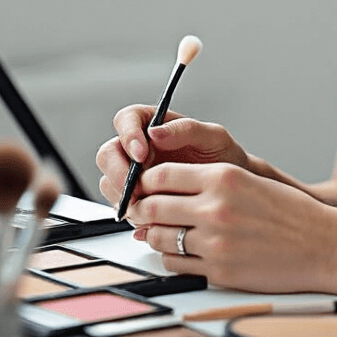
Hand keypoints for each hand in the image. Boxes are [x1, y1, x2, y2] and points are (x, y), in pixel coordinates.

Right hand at [96, 107, 250, 212]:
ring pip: (109, 183)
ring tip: (149, 204)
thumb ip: (185, 129)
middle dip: (118, 172)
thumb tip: (156, 132)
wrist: (228, 189)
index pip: (125, 120)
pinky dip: (132, 213)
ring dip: (123, 196)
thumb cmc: (221, 156)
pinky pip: (121, 206)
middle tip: (138, 188)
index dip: (128, 136)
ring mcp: (133, 175)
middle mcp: (137, 147)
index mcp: (151, 123)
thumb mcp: (212, 137)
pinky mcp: (136, 199)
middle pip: (108, 154)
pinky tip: (153, 217)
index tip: (141, 153)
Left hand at [126, 160, 336, 291]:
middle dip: (141, 210)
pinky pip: (177, 265)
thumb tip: (162, 191)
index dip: (145, 182)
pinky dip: (172, 260)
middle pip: (154, 206)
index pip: (162, 175)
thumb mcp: (247, 181)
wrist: (322, 245)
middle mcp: (215, 208)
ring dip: (154, 236)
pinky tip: (181, 253)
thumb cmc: (288, 211)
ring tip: (160, 233)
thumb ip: (205, 184)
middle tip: (138, 212)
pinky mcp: (219, 271)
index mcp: (223, 177)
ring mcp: (216, 242)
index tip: (143, 187)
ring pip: (160, 238)